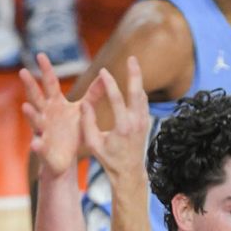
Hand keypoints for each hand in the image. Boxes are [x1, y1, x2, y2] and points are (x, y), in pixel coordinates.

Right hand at [20, 54, 104, 175]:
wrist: (65, 159)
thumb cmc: (71, 131)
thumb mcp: (82, 111)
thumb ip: (93, 95)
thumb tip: (105, 75)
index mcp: (55, 104)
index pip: (50, 84)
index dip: (46, 70)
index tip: (40, 54)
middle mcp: (45, 114)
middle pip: (36, 97)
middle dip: (30, 85)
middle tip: (23, 72)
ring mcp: (42, 130)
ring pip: (34, 120)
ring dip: (30, 114)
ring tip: (26, 107)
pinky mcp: (44, 148)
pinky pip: (40, 146)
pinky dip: (37, 145)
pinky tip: (35, 144)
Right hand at [80, 56, 148, 183]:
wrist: (129, 172)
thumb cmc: (109, 159)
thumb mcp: (93, 143)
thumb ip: (87, 123)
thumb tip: (84, 103)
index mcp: (123, 127)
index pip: (117, 98)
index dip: (109, 83)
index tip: (103, 71)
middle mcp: (136, 122)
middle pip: (137, 92)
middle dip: (134, 73)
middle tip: (131, 58)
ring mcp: (144, 122)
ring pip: (142, 95)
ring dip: (137, 80)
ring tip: (132, 65)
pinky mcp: (146, 123)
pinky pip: (143, 102)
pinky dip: (138, 90)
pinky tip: (134, 83)